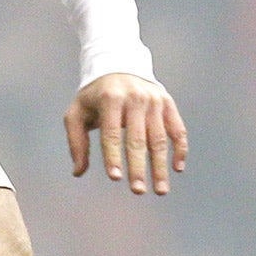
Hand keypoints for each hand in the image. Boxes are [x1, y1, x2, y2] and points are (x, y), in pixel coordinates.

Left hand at [65, 73, 187, 195]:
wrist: (119, 65)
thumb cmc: (93, 96)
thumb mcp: (76, 113)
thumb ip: (76, 142)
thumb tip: (78, 172)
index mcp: (110, 100)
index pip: (112, 133)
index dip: (113, 156)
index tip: (115, 178)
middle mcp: (135, 99)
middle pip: (138, 139)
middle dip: (138, 167)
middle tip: (138, 191)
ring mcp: (154, 101)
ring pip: (160, 139)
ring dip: (160, 166)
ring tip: (160, 190)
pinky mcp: (168, 103)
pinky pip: (177, 130)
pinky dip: (180, 149)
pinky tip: (177, 168)